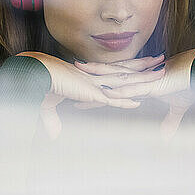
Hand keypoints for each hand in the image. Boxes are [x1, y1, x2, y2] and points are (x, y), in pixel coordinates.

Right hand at [16, 51, 165, 139]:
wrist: (33, 73)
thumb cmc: (38, 84)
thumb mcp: (47, 104)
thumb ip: (52, 120)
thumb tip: (53, 135)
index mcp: (87, 76)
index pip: (112, 71)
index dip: (126, 67)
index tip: (140, 63)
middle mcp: (93, 78)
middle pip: (124, 70)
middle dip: (142, 65)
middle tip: (159, 59)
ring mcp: (92, 85)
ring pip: (124, 81)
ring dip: (143, 79)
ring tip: (160, 73)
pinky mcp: (88, 94)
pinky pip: (110, 99)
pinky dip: (124, 101)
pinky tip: (139, 102)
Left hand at [73, 48, 194, 138]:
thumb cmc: (189, 86)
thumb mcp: (177, 107)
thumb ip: (169, 122)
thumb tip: (167, 137)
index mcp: (138, 83)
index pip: (112, 86)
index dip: (96, 88)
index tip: (80, 89)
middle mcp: (137, 80)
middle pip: (108, 77)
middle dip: (89, 75)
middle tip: (69, 71)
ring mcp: (143, 81)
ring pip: (116, 77)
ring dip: (98, 75)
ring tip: (81, 72)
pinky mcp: (152, 85)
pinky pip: (133, 88)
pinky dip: (120, 91)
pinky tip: (107, 91)